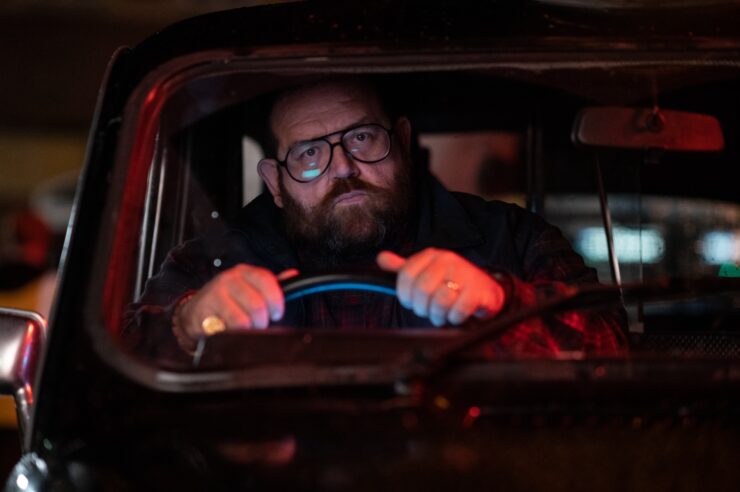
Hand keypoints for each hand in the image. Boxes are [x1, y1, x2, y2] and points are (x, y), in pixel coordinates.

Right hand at [173, 265, 297, 346]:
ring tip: (244, 329)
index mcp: (244, 272)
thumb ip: (271, 284)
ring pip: (243, 320)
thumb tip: (293, 274)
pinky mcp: (203, 311)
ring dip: (247, 330)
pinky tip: (228, 329)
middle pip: (257, 305)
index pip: (267, 281)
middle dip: (262, 322)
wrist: (196, 310)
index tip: (277, 314)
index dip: (276, 301)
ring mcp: (215, 294)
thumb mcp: (250, 288)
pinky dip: (231, 334)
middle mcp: (229, 279)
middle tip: (258, 325)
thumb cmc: (228, 300)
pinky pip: (226, 330)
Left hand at [377, 248, 504, 326]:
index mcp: (431, 255)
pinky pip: (458, 310)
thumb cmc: (451, 283)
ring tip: (442, 315)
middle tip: (428, 311)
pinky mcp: (478, 291)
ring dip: (438, 315)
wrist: (485, 290)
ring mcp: (465, 273)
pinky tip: (456, 316)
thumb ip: (403, 268)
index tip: (410, 302)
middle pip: (422, 289)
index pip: (406, 274)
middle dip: (422, 307)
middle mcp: (447, 260)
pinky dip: (454, 318)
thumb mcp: (426, 272)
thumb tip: (381, 259)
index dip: (405, 295)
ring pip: (440, 301)